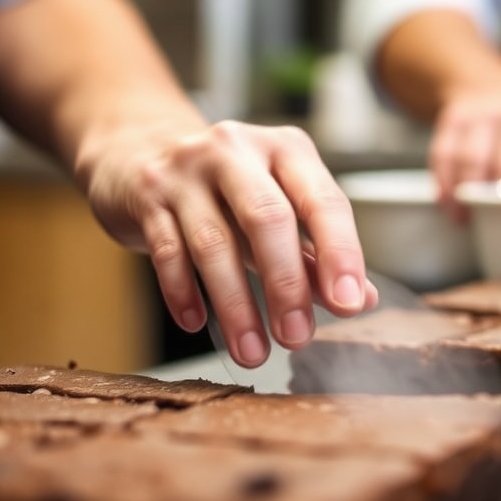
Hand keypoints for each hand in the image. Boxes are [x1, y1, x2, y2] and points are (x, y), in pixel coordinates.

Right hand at [80, 120, 377, 367]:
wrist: (140, 148)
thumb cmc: (227, 188)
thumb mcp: (278, 207)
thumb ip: (317, 252)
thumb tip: (360, 299)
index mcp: (286, 150)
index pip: (323, 201)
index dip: (340, 254)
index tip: (348, 304)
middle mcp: (237, 150)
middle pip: (268, 218)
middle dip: (285, 284)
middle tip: (297, 337)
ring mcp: (187, 170)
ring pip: (214, 243)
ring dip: (236, 305)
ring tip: (252, 351)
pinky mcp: (147, 193)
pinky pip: (167, 250)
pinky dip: (183, 292)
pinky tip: (197, 324)